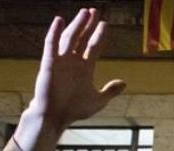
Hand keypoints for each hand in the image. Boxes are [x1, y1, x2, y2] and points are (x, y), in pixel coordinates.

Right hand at [15, 8, 125, 150]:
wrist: (55, 117)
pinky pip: (51, 45)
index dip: (99, 35)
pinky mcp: (49, 64)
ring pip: (69, 38)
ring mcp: (61, 61)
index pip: (93, 46)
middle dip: (88, 25)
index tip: (105, 23)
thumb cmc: (74, 110)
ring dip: (77, 25)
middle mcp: (73, 62)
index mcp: (84, 68)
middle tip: (94, 11)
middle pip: (82, 38)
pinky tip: (59, 20)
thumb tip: (124, 83)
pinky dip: (54, 32)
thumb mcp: (98, 100)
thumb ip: (110, 90)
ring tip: (85, 12)